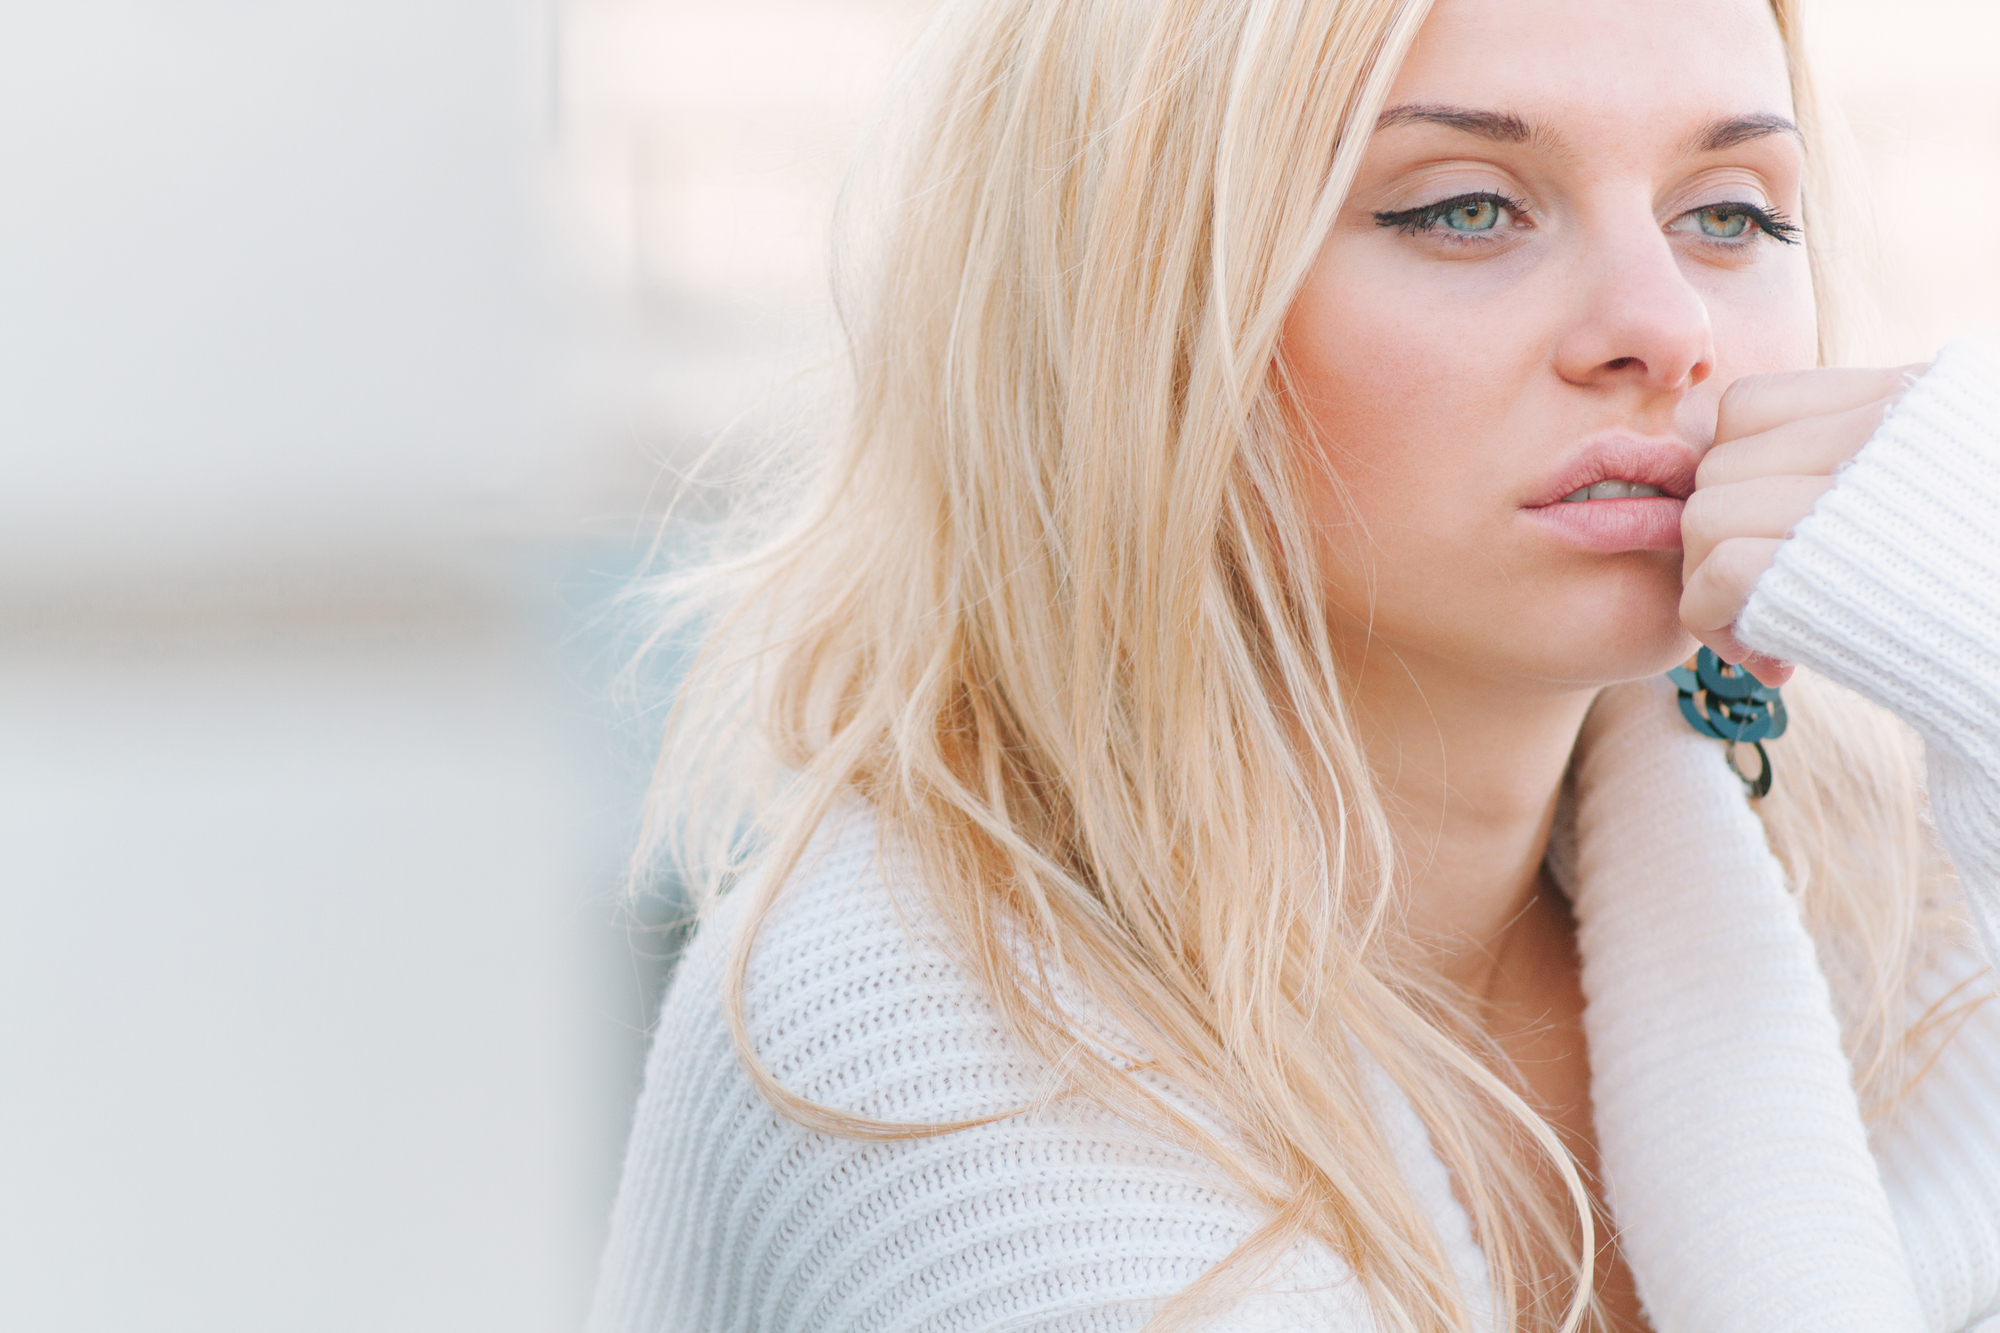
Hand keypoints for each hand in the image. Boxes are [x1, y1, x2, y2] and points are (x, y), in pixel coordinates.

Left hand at [1679, 363, 1925, 686]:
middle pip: (1721, 463)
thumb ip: (1871, 463)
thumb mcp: (1954, 482)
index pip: (1755, 405)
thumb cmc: (1992, 587)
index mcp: (1915, 399)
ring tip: (1764, 632)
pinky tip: (1766, 657)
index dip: (1741, 472)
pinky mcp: (1817, 566)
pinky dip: (1717, 621)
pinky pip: (1715, 574)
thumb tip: (1749, 474)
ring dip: (1712, 583)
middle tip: (1760, 599)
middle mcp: (1882, 430)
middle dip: (1722, 537)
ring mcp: (1850, 495)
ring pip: (1706, 515)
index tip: (1768, 532)